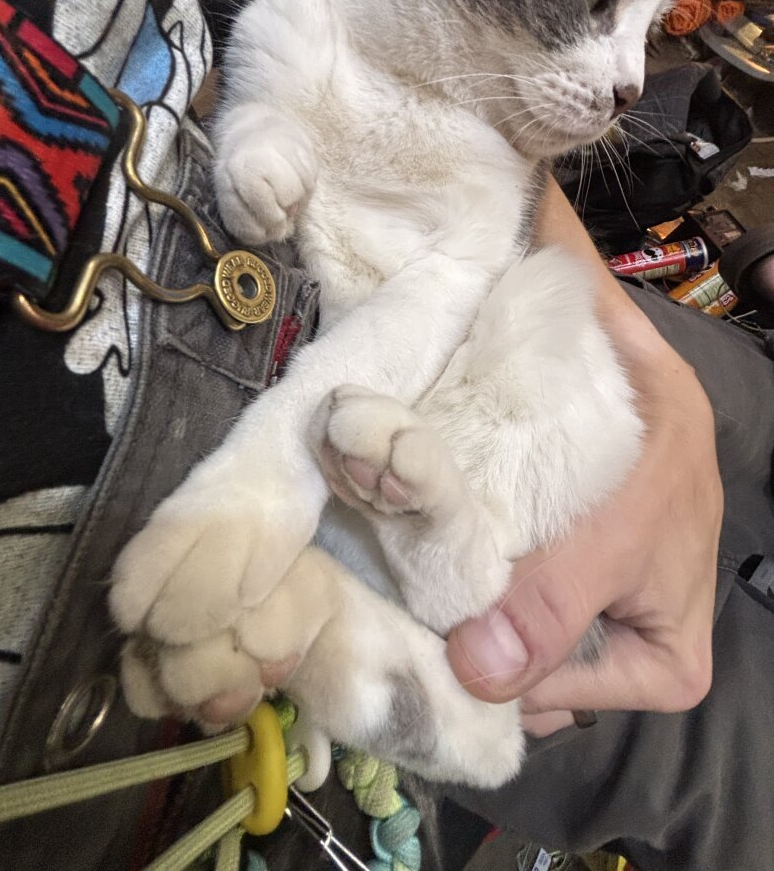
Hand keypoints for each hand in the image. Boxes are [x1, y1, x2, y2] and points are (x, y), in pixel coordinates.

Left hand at [446, 306, 722, 731]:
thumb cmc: (652, 457)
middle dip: (469, 632)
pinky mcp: (554, 572)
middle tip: (415, 582)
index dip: (484, 666)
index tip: (426, 620)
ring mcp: (583, 613)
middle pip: (522, 669)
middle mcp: (620, 657)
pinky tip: (440, 537)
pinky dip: (470, 566)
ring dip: (462, 595)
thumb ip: (549, 610)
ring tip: (426, 553)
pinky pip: (499, 588)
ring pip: (502, 628)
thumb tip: (478, 673)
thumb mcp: (610, 538)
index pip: (544, 699)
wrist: (644, 376)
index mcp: (659, 672)